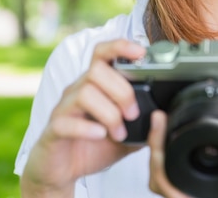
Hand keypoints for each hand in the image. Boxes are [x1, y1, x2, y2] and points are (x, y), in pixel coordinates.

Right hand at [20, 39, 145, 196]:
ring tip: (119, 133)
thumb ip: (143, 124)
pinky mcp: (53, 130)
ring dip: (109, 113)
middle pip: (96, 71)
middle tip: (133, 114)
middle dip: (121, 91)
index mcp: (94, 85)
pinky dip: (86, 127)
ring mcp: (63, 109)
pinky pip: (65, 121)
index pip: (102, 53)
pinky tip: (100, 135)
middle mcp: (77, 90)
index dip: (120, 47)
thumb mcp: (126, 135)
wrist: (61, 171)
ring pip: (84, 93)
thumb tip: (165, 117)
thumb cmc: (92, 147)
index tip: (141, 52)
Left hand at [147, 105, 217, 197]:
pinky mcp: (191, 182)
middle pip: (158, 180)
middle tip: (158, 119)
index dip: (159, 159)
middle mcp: (200, 194)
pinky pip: (167, 173)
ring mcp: (193, 189)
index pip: (171, 184)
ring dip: (156, 152)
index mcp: (216, 193)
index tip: (160, 125)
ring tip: (160, 123)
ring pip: (160, 178)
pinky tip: (166, 132)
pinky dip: (163, 154)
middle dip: (154, 149)